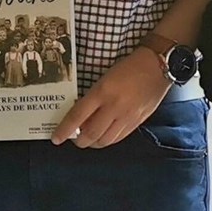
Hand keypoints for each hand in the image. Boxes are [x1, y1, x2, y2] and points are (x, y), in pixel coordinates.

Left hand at [51, 45, 167, 147]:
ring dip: (93, 143)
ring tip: (87, 138)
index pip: (77, 116)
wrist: (156, 67)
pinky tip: (103, 137)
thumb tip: (80, 116)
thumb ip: (93, 98)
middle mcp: (113, 107)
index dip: (64, 130)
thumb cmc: (128, 68)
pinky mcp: (137, 122)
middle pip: (90, 134)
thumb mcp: (104, 78)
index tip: (55, 138)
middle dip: (78, 141)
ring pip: (105, 140)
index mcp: (102, 92)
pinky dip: (107, 141)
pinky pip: (118, 138)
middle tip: (73, 138)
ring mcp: (126, 117)